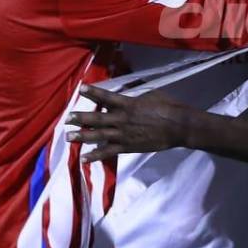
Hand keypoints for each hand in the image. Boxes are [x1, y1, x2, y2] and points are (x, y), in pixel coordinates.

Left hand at [65, 84, 188, 161]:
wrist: (179, 127)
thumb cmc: (169, 107)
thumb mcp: (153, 95)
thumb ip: (138, 95)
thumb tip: (132, 91)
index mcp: (128, 104)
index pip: (106, 97)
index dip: (93, 92)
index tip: (81, 89)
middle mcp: (122, 119)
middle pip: (97, 118)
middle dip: (81, 118)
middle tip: (68, 118)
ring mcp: (124, 134)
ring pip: (98, 136)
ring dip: (82, 136)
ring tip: (69, 137)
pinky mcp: (128, 147)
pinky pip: (108, 152)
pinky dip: (95, 156)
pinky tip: (84, 159)